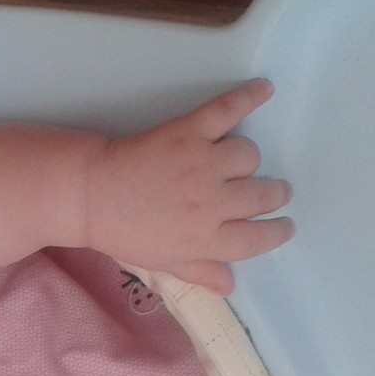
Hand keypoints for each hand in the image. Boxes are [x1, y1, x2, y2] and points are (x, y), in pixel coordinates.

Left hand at [88, 78, 294, 294]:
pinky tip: (263, 90)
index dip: (277, 232)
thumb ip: (200, 271)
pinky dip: (248, 97)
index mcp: (206, 239)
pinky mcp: (189, 132)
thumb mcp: (161, 261)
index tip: (284, 225)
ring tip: (233, 164)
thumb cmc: (124, 233)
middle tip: (269, 192)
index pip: (258, 238)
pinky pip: (228, 111)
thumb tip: (231, 286)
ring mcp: (202, 164)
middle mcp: (211, 202)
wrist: (90, 195)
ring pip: (249, 156)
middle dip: (272, 195)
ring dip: (245, 161)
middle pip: (263, 195)